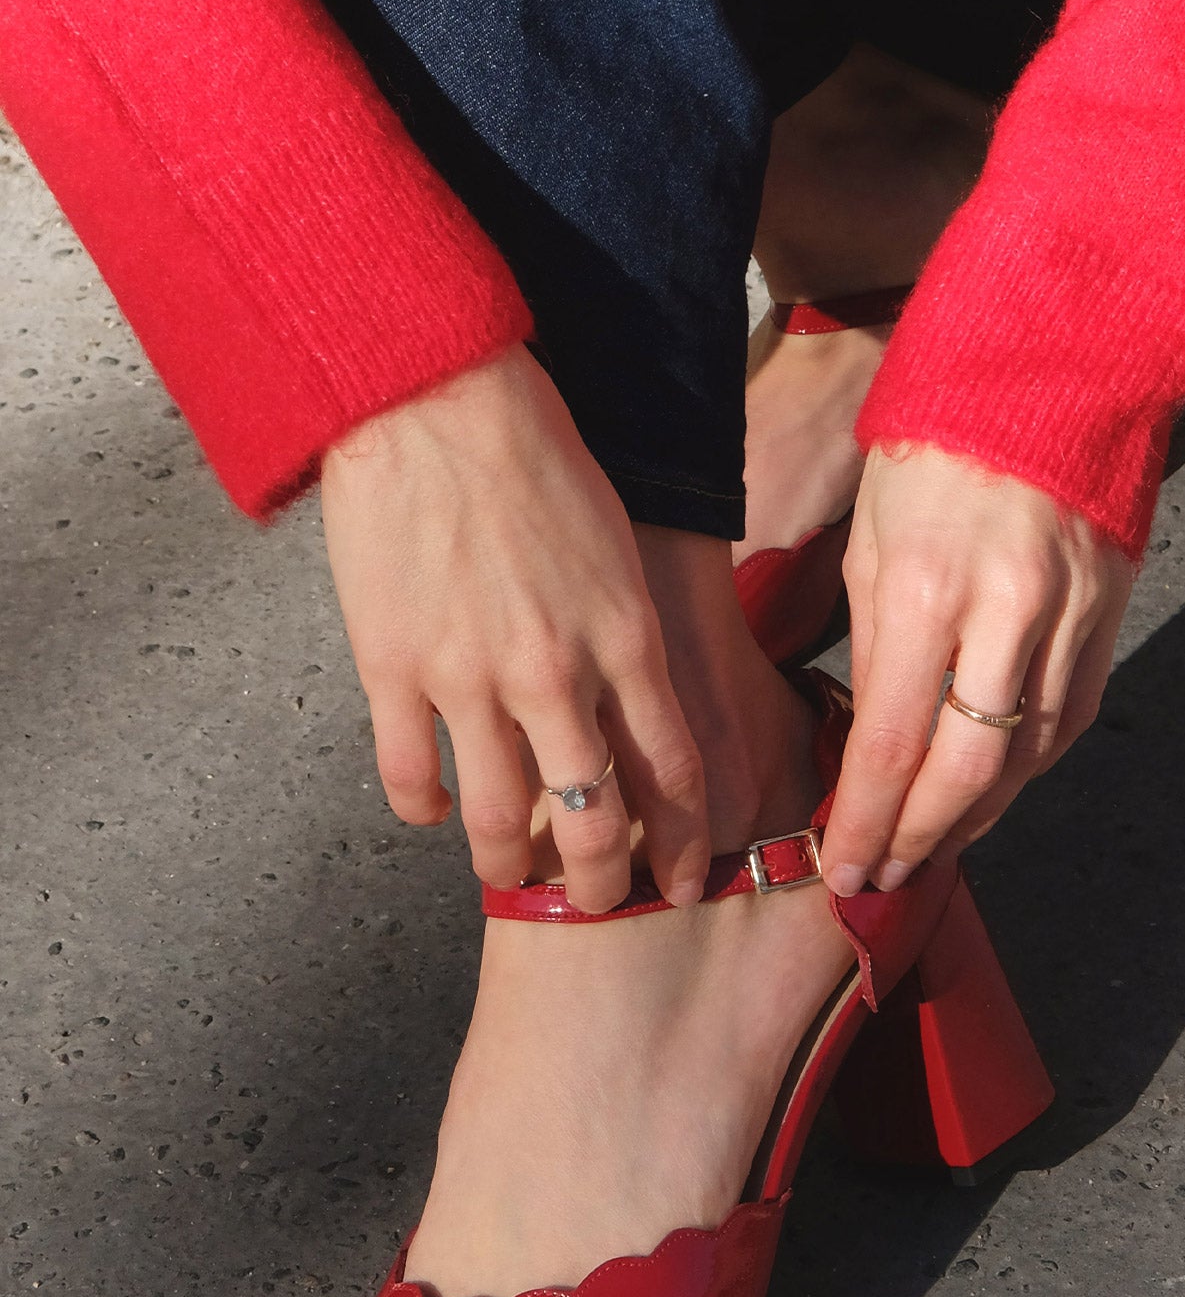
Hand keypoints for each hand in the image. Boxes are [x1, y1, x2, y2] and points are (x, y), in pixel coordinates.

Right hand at [320, 347, 708, 911]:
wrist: (431, 394)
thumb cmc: (532, 456)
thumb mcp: (616, 552)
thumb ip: (627, 641)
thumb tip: (628, 715)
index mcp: (625, 640)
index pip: (672, 773)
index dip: (680, 844)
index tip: (678, 880)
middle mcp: (555, 674)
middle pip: (594, 820)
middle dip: (604, 882)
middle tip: (600, 902)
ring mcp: (469, 677)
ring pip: (498, 821)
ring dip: (510, 869)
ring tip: (512, 878)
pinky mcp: (392, 668)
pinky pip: (411, 779)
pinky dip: (423, 813)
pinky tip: (431, 815)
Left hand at [822, 444, 1134, 893]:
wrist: (1054, 365)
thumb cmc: (935, 447)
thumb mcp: (872, 541)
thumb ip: (872, 647)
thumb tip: (871, 745)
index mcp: (929, 587)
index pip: (893, 743)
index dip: (867, 820)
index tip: (844, 868)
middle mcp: (1009, 613)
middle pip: (968, 771)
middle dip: (921, 838)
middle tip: (885, 878)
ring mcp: (1072, 618)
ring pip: (1028, 758)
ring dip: (975, 818)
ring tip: (930, 848)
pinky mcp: (1112, 616)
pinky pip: (1069, 720)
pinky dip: (1026, 770)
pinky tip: (991, 793)